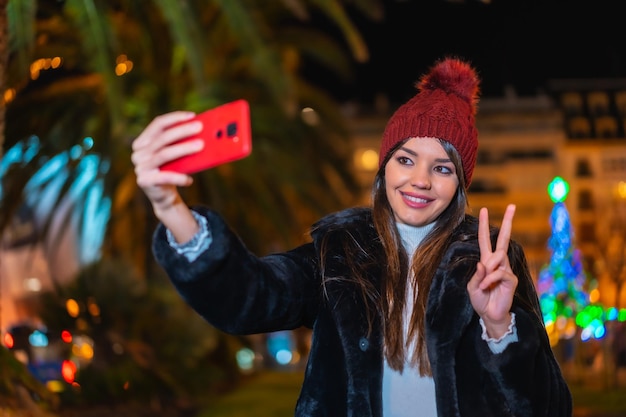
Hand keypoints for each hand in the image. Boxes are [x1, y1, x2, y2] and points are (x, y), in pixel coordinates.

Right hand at [131, 111, 202, 212]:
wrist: (163, 195)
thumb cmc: (173, 169)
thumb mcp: (177, 154)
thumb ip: (182, 141)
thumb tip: (206, 131)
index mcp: (143, 141)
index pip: (158, 124)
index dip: (175, 118)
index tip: (193, 116)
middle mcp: (139, 152)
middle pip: (163, 138)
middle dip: (182, 131)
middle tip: (200, 128)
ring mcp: (140, 167)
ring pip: (164, 154)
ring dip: (184, 149)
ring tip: (200, 146)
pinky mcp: (144, 181)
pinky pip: (164, 176)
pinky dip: (179, 177)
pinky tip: (190, 179)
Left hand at [466, 204, 517, 337]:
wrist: (490, 315)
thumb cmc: (481, 300)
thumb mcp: (472, 287)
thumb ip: (476, 275)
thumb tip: (483, 264)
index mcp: (486, 262)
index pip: (485, 240)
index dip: (484, 225)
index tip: (484, 209)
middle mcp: (498, 263)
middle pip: (503, 239)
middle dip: (507, 222)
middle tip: (512, 206)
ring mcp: (506, 270)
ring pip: (498, 258)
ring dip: (488, 269)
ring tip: (485, 283)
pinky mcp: (511, 279)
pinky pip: (500, 273)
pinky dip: (491, 279)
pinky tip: (488, 286)